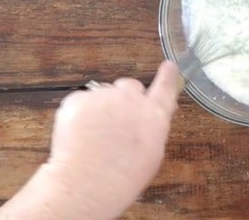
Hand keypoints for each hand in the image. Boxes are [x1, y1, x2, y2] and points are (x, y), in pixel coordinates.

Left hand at [43, 61, 179, 218]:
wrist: (90, 182)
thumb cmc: (123, 177)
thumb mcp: (151, 154)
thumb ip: (152, 128)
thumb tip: (150, 119)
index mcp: (154, 115)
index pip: (165, 87)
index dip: (167, 75)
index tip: (168, 65)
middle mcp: (132, 100)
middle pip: (130, 86)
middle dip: (125, 98)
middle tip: (117, 121)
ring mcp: (104, 97)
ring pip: (104, 94)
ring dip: (101, 108)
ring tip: (95, 137)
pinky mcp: (79, 100)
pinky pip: (81, 100)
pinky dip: (79, 114)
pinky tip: (80, 135)